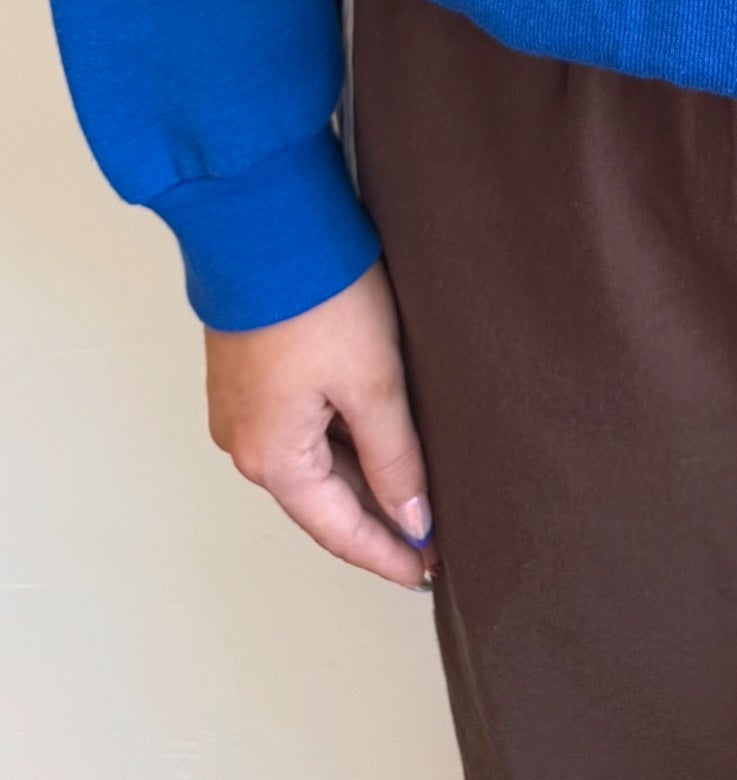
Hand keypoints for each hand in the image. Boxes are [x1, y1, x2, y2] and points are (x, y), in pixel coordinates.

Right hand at [205, 260, 433, 588]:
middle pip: (324, 500)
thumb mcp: (374, 383)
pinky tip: (382, 437)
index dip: (388, 555)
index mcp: (271, 458)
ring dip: (363, 479)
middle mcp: (246, 443)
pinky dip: (344, 441)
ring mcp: (244, 408)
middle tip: (431, 539)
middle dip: (378, 520)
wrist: (266, 223)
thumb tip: (415, 519)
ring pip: (315, 463)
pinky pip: (303, 428)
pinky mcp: (251, 374)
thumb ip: (397, 458)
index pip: (339, 530)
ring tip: (417, 492)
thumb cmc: (317, 298)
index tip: (428, 574)